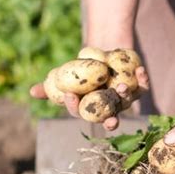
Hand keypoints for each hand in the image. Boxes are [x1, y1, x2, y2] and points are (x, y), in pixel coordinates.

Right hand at [30, 65, 149, 130]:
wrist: (103, 52)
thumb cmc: (81, 70)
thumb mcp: (64, 76)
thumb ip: (50, 86)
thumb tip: (32, 92)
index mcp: (90, 109)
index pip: (82, 113)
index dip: (76, 108)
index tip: (71, 97)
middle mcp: (109, 108)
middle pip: (110, 118)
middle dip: (111, 121)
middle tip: (110, 121)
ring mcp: (125, 99)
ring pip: (127, 102)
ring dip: (125, 96)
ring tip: (122, 87)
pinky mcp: (138, 86)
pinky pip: (142, 86)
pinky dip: (142, 79)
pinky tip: (140, 71)